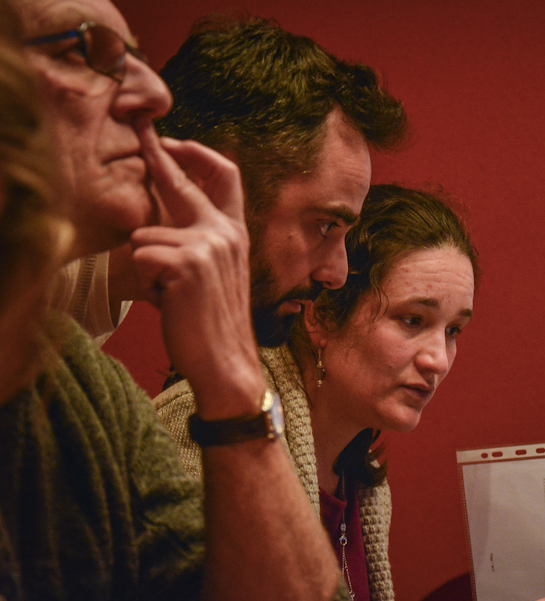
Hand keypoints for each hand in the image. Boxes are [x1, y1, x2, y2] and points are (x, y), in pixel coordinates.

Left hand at [129, 117, 263, 416]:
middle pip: (181, 183)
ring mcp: (207, 245)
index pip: (224, 176)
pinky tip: (168, 303)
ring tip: (169, 294)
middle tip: (142, 132)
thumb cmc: (213, 322)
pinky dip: (145, 283)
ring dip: (146, 267)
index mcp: (234, 233)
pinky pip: (141, 257)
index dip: (198, 154)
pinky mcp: (186, 262)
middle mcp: (225, 232)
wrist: (227, 362)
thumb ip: (196, 243)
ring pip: (145, 236)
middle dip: (158, 156)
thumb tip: (154, 226)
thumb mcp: (214, 274)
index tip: (172, 141)